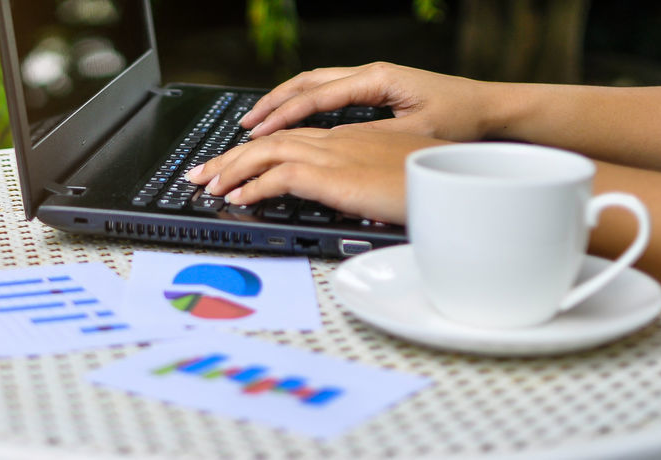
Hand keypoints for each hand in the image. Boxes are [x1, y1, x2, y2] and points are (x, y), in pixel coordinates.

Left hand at [184, 124, 450, 223]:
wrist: (458, 185)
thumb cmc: (434, 188)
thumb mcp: (390, 185)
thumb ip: (362, 187)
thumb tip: (347, 200)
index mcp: (349, 141)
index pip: (291, 140)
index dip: (256, 153)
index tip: (233, 167)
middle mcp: (337, 141)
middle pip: (270, 141)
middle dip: (230, 157)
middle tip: (202, 174)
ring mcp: (335, 155)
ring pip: (267, 152)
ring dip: (233, 169)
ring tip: (209, 186)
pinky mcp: (335, 175)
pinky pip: (280, 176)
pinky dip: (254, 186)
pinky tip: (238, 198)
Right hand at [241, 62, 497, 141]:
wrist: (491, 109)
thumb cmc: (461, 121)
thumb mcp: (415, 136)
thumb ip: (373, 138)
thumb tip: (332, 147)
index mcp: (376, 80)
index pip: (316, 96)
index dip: (283, 116)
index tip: (257, 133)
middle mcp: (370, 73)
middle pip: (306, 83)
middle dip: (271, 104)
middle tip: (244, 126)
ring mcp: (371, 79)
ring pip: (313, 84)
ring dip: (284, 102)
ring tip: (257, 122)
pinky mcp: (375, 89)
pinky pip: (327, 92)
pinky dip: (302, 104)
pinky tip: (291, 119)